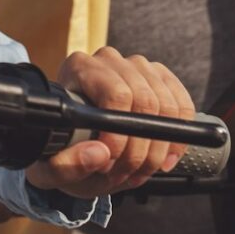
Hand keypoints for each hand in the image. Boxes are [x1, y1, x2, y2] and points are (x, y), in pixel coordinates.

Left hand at [25, 47, 194, 198]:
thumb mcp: (51, 169)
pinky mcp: (162, 78)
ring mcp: (139, 66)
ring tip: (139, 171)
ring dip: (158, 149)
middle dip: (139, 149)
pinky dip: (178, 139)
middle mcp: (109, 59)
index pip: (115, 94)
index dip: (119, 134)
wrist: (78, 146)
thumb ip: (65, 166)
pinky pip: (183, 106)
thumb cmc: (63, 152)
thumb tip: (99, 153)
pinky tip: (163, 158)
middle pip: (145, 101)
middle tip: (125, 174)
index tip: (110, 162)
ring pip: (167, 106)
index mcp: (78, 68)